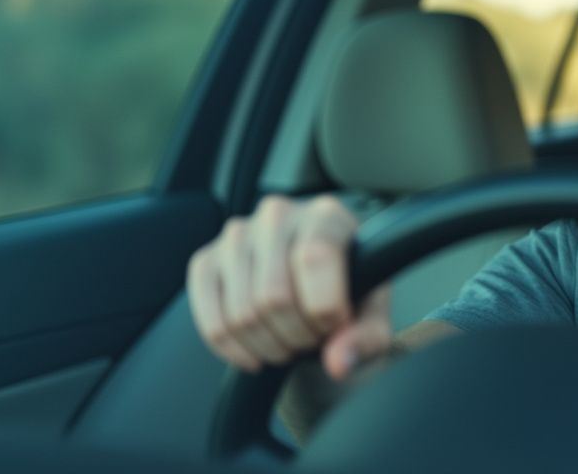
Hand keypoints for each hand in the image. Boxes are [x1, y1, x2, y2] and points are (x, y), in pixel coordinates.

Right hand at [187, 195, 391, 379]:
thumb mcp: (371, 317)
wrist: (317, 286)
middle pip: (273, 295)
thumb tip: (339, 362)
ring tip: (290, 343)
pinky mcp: (206, 262)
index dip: (324, 307)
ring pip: (241, 313)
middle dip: (297, 336)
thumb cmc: (349, 295)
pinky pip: (212, 322)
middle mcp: (278, 215)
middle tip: (312, 340)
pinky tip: (257, 354)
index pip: (314, 257)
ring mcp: (237, 236)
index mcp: (326, 215)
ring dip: (269, 347)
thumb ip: (366, 338)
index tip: (336, 325)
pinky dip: (235, 351)